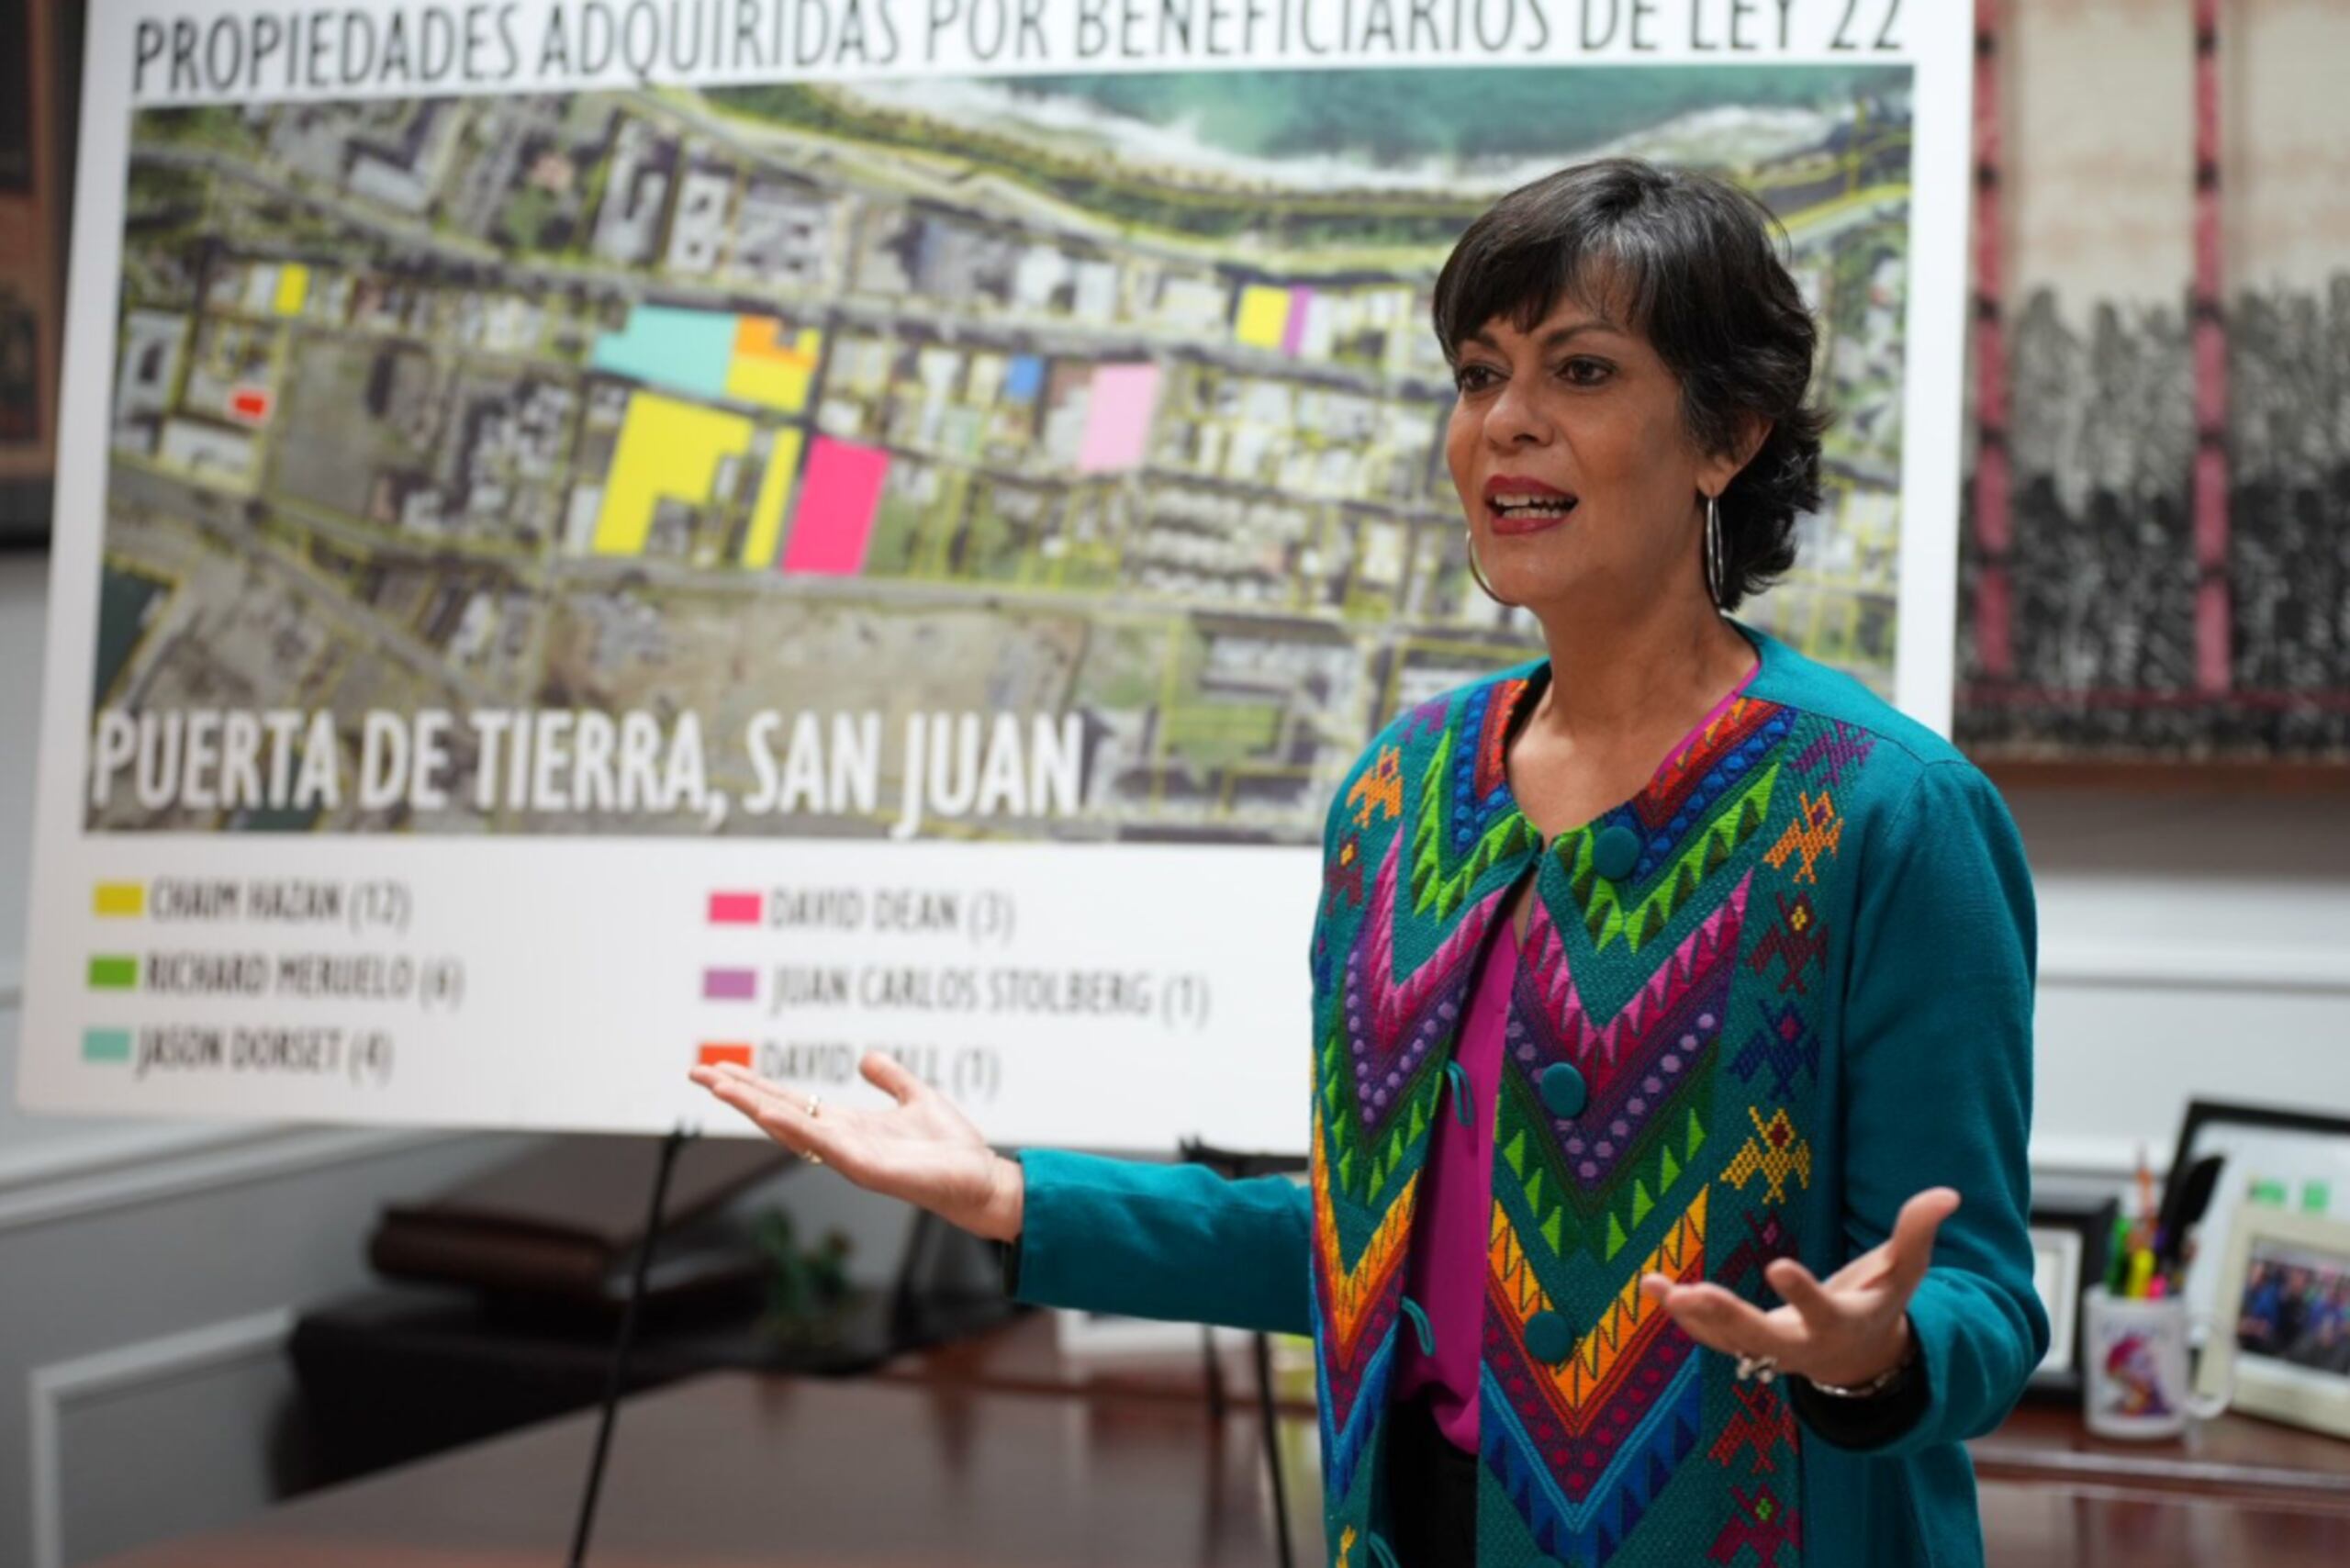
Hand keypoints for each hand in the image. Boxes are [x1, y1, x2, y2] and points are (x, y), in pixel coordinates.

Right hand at [689, 1054, 1025, 1243]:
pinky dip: (795, 1128)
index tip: (720, 1067)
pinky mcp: (867, 1169)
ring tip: (719, 1085)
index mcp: (848, 1126)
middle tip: (697, 1071)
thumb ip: (890, 1078)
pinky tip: (769, 1111)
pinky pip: (824, 1146)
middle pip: (778, 1113)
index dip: (755, 1085)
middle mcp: (840, 1142)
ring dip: (754, 1106)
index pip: (790, 1102)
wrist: (981, 1179)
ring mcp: (849, 1157)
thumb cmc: (952, 1148)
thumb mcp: (917, 1097)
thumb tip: (866, 1058)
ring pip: (791, 1129)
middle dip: (738, 1094)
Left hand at [1637, 1186, 1957, 1387]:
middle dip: (1729, 1317)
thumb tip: (1949, 1192)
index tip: (1777, 1265)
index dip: (1800, 1290)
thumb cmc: (1882, 1303)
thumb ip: (1918, 1233)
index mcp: (1839, 1324)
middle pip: (1760, 1336)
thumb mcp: (1905, 1272)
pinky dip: (1678, 1313)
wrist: (1860, 1359)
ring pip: (1726, 1340)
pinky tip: (1649, 1285)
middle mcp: (1800, 1345)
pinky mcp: (1744, 1346)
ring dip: (1693, 1316)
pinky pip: (1706, 1334)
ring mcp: (1768, 1350)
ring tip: (1663, 1289)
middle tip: (1696, 1294)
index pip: (1820, 1310)